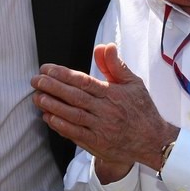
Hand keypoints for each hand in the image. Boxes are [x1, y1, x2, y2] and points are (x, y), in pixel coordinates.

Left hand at [32, 43, 176, 183]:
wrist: (154, 141)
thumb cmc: (142, 110)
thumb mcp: (133, 83)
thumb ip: (115, 65)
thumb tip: (104, 46)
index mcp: (113, 94)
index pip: (83, 81)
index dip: (63, 75)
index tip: (46, 69)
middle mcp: (105, 111)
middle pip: (74, 97)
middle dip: (52, 88)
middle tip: (35, 81)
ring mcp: (101, 129)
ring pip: (72, 116)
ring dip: (53, 106)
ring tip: (37, 97)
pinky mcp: (98, 144)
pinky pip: (76, 134)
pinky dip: (61, 126)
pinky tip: (48, 118)